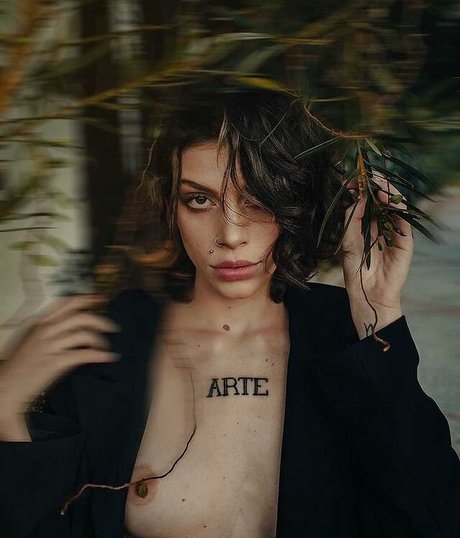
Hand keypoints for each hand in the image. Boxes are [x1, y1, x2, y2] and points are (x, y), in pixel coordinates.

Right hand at [0, 294, 120, 419]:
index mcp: (42, 324)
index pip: (67, 304)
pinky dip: (99, 355)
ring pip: (84, 334)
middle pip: (81, 316)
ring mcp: (51, 346)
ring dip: (100, 340)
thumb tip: (78, 327)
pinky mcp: (55, 362)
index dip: (87, 299)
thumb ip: (55, 331)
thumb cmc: (23, 366)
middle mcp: (46, 331)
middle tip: (111, 327)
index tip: (101, 298)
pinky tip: (108, 357)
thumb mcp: (36, 341)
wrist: (7, 387)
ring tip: (105, 347)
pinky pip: (84, 354)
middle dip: (100, 321)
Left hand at [342, 176, 413, 338]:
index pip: (366, 202)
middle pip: (381, 200)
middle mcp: (381, 226)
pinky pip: (404, 220)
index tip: (353, 179)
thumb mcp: (348, 240)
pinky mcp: (405, 241)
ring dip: (387, 193)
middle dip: (375, 186)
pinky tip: (389, 199)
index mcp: (367, 226)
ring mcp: (394, 232)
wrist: (368, 293)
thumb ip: (352, 218)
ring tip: (378, 185)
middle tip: (368, 176)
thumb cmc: (356, 269)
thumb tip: (357, 196)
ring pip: (395, 206)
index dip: (361, 190)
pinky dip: (398, 207)